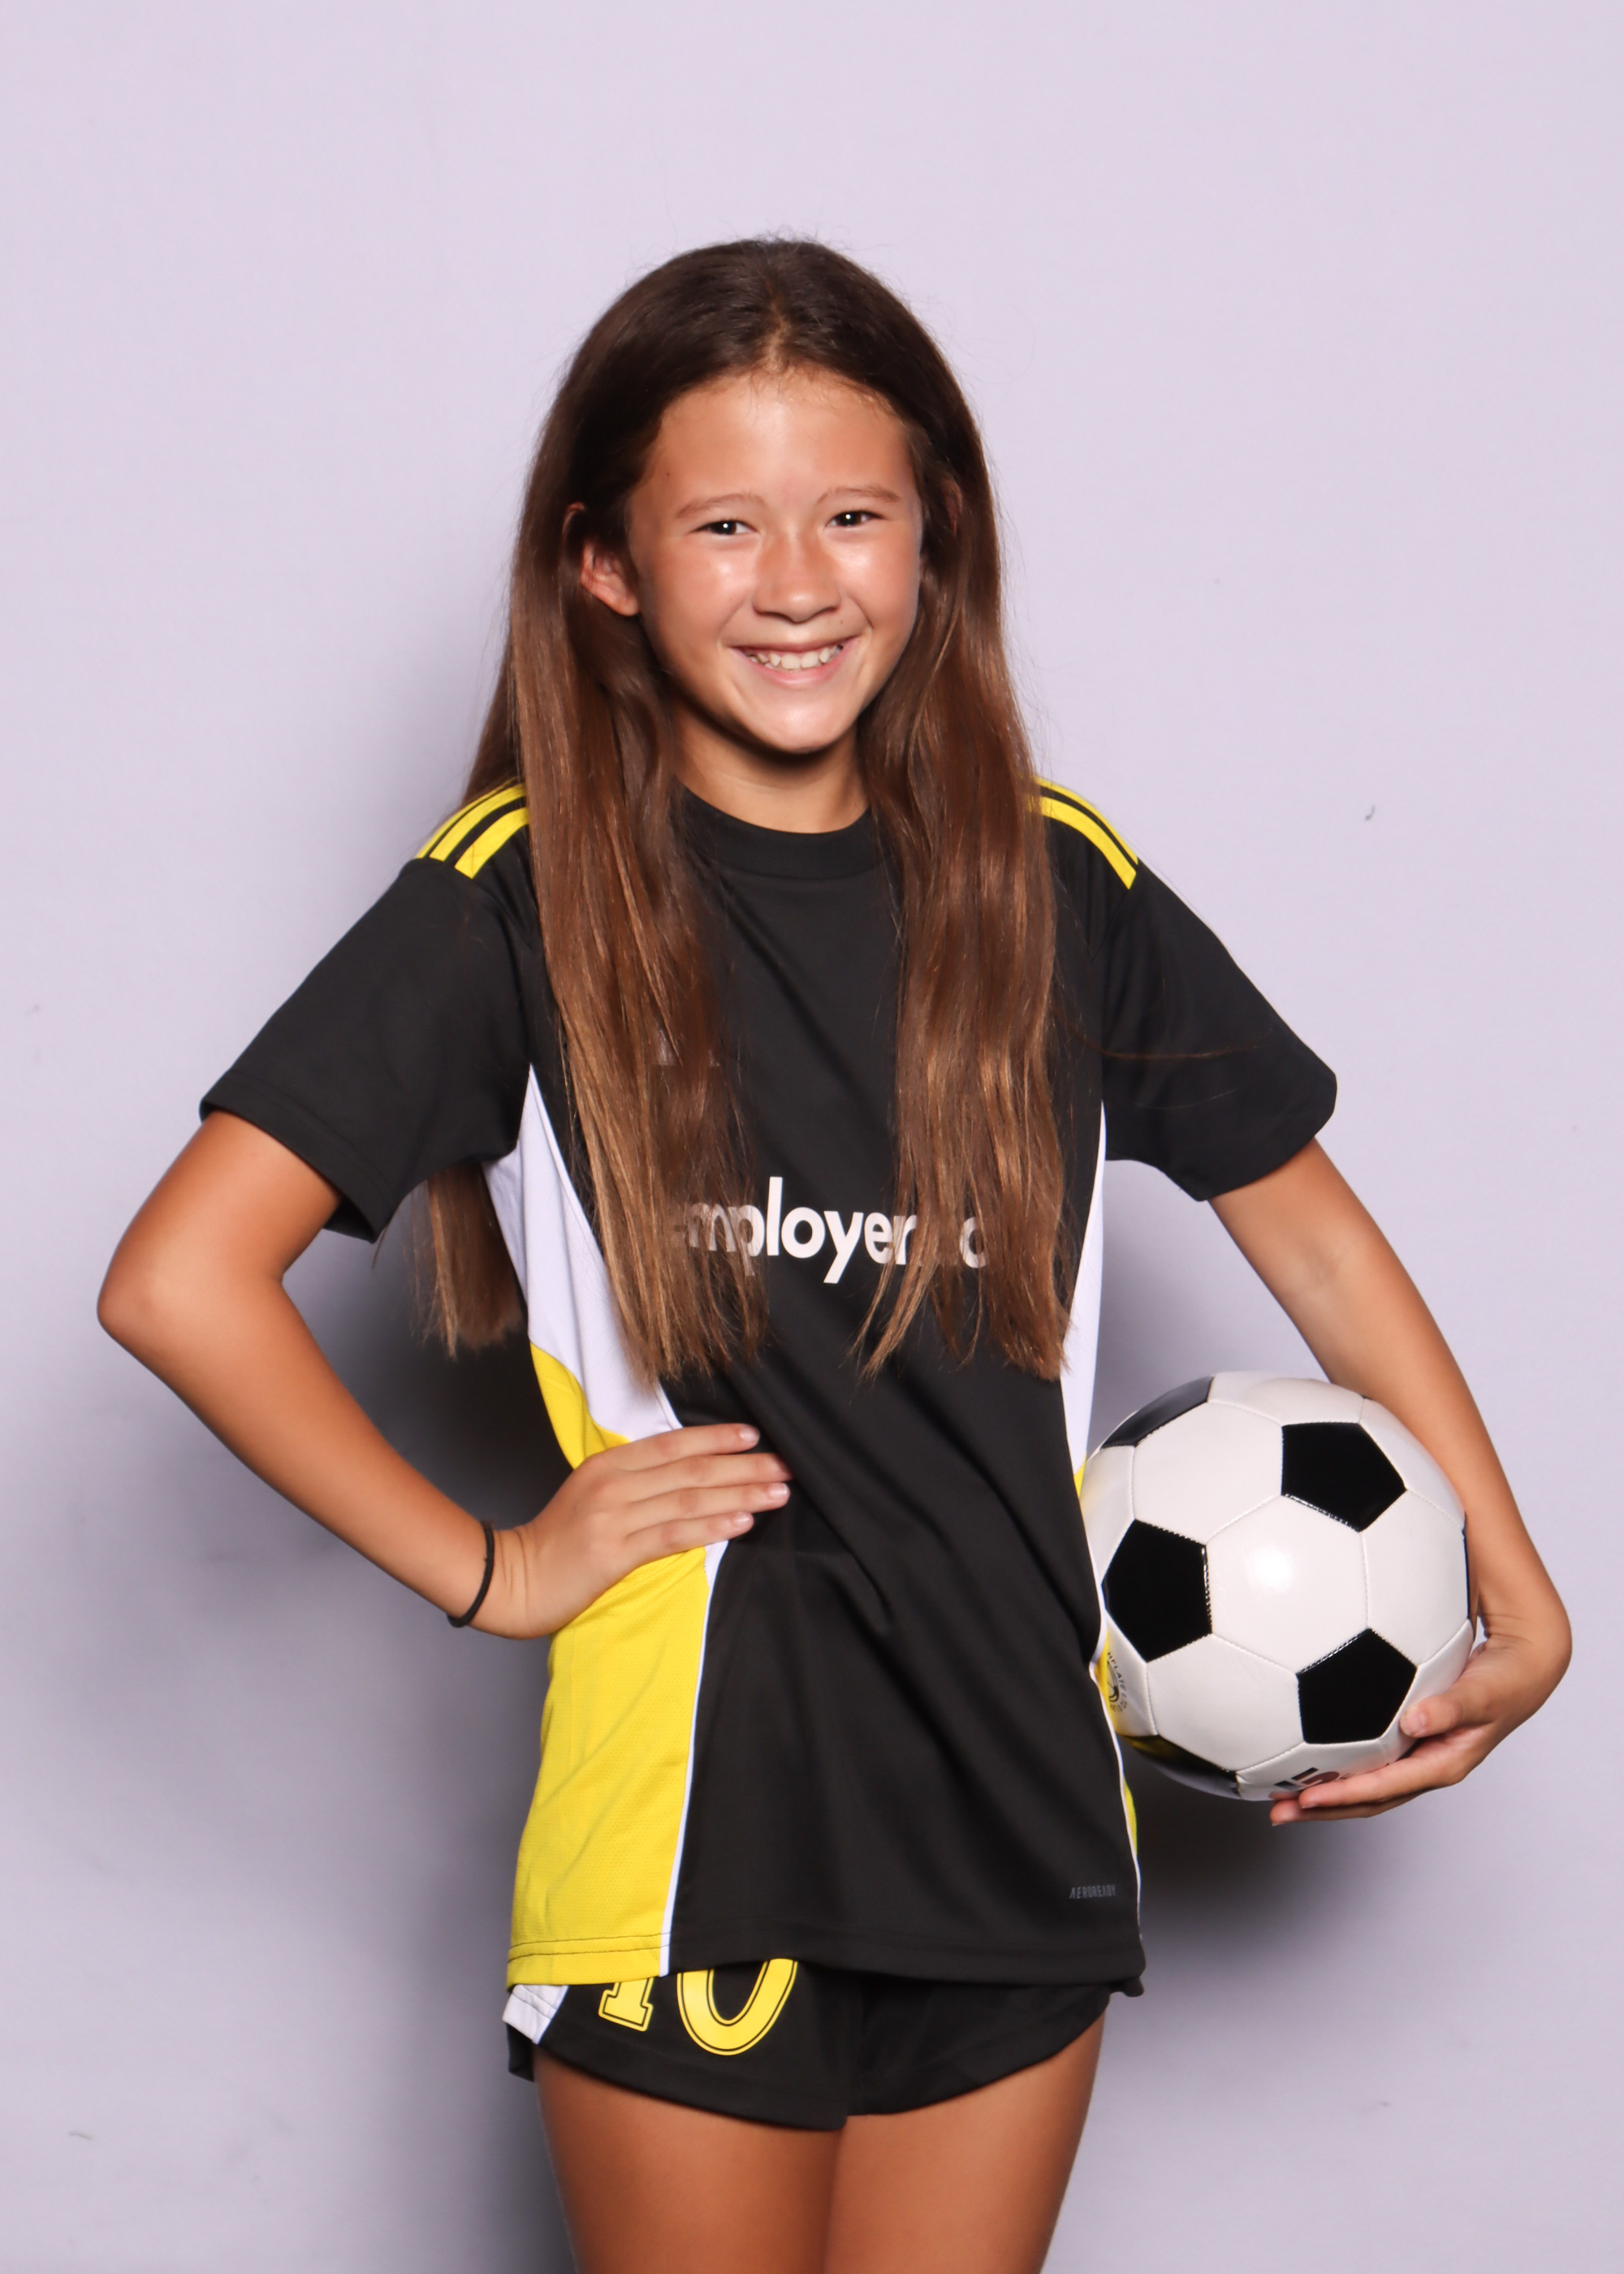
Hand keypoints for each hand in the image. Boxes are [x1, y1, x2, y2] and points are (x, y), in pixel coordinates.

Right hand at [472, 1423, 790, 1638]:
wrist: (514, 1578)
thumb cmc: (557, 1543)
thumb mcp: (592, 1496)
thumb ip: (635, 1483)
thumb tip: (688, 1478)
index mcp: (609, 1465)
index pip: (673, 1444)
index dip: (716, 1439)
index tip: (755, 1437)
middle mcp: (613, 1484)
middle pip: (690, 1469)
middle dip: (742, 1467)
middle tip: (785, 1466)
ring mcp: (613, 1517)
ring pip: (688, 1498)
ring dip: (738, 1494)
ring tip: (776, 1493)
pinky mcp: (614, 1552)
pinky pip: (672, 1534)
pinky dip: (710, 1525)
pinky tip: (740, 1521)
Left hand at [1268, 1615, 1568, 1824]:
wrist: (1519, 1671)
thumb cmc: (1502, 1683)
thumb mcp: (1481, 1694)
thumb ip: (1451, 1707)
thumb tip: (1415, 1720)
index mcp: (1442, 1765)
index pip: (1385, 1788)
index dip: (1345, 1796)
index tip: (1307, 1798)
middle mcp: (1424, 1768)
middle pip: (1367, 1799)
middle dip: (1322, 1809)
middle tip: (1277, 1811)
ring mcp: (1416, 1759)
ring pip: (1364, 1785)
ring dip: (1324, 1793)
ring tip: (1280, 1795)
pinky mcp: (1408, 1744)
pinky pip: (1367, 1760)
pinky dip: (1337, 1765)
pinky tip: (1307, 1753)